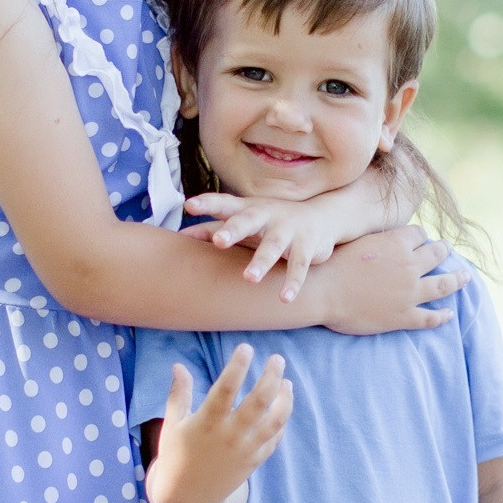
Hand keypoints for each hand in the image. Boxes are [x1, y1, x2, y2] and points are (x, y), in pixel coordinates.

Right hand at [146, 346, 292, 502]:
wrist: (189, 497)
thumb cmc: (177, 456)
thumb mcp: (172, 425)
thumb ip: (178, 395)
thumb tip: (178, 366)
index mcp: (207, 422)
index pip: (225, 388)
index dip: (237, 366)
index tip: (246, 348)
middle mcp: (229, 435)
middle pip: (259, 401)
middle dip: (271, 377)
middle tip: (277, 359)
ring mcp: (245, 449)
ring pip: (274, 420)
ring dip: (285, 399)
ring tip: (287, 382)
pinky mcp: (255, 461)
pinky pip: (274, 438)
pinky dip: (281, 421)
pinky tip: (282, 406)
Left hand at [184, 192, 343, 302]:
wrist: (322, 217)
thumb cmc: (270, 222)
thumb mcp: (244, 221)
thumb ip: (213, 229)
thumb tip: (180, 237)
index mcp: (247, 209)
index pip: (224, 204)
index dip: (207, 204)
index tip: (189, 206)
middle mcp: (266, 216)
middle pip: (248, 221)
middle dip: (234, 230)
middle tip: (219, 241)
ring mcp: (288, 230)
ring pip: (273, 246)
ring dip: (261, 262)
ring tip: (249, 278)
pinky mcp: (306, 247)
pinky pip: (299, 266)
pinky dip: (293, 282)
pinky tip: (285, 298)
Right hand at [319, 226, 466, 334]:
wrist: (322, 291)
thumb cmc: (332, 263)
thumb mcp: (358, 239)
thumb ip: (379, 238)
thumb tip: (389, 235)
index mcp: (398, 244)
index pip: (419, 235)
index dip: (420, 237)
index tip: (420, 240)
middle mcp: (409, 266)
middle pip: (437, 254)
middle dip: (443, 251)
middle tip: (448, 250)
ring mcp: (409, 293)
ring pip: (443, 285)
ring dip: (457, 279)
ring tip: (465, 277)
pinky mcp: (403, 317)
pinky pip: (430, 317)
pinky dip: (442, 316)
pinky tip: (449, 314)